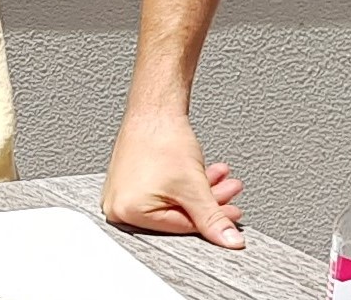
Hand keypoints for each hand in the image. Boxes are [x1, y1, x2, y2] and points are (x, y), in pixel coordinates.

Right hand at [102, 112, 245, 248]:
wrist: (153, 108)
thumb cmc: (160, 138)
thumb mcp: (193, 187)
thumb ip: (213, 219)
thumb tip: (230, 241)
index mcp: (127, 212)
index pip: (180, 228)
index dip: (212, 220)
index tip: (232, 213)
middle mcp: (118, 206)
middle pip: (177, 215)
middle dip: (209, 202)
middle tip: (229, 192)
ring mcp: (122, 193)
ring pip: (173, 201)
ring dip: (201, 191)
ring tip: (220, 178)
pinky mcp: (129, 182)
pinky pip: (163, 191)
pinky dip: (185, 184)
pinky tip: (203, 174)